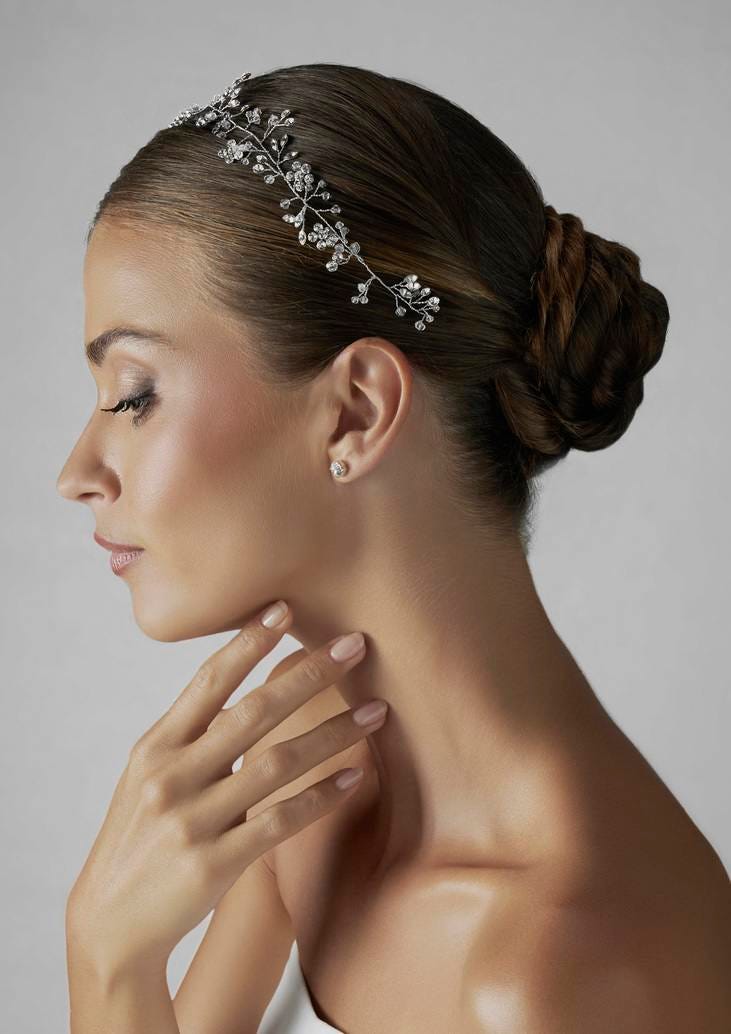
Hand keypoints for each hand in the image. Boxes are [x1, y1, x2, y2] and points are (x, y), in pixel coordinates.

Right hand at [65, 602, 385, 977]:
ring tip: (375, 712)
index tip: (285, 609)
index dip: (247, 642)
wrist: (109, 923)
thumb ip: (191, 734)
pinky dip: (321, 796)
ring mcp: (193, 820)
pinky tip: (354, 777)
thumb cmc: (138, 838)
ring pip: (278, 762)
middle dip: (310, 674)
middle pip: (254, 712)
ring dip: (333, 733)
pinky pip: (281, 821)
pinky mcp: (215, 863)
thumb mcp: (148, 776)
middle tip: (355, 646)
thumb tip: (245, 683)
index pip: (208, 681)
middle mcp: (172, 776)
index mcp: (155, 747)